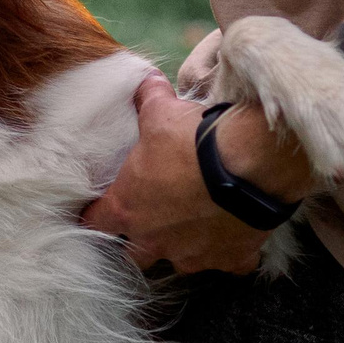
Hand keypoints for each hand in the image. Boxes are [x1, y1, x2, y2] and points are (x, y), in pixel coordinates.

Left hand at [82, 76, 305, 274]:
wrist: (249, 165)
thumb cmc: (192, 142)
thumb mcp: (162, 113)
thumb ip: (147, 100)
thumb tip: (143, 80)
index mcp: (129, 209)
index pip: (95, 221)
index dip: (95, 214)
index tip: (97, 210)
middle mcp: (156, 241)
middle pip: (135, 254)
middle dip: (140, 239)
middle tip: (152, 217)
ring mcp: (194, 255)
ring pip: (181, 262)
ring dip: (185, 246)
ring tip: (197, 223)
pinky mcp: (232, 259)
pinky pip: (229, 262)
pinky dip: (231, 250)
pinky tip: (237, 231)